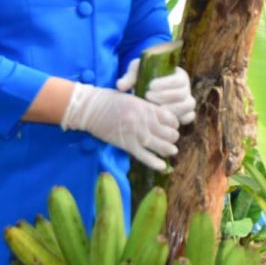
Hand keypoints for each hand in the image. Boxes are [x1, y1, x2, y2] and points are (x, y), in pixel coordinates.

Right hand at [61, 83, 179, 171]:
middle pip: (168, 133)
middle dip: (173, 137)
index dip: (175, 123)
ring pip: (159, 145)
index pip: (170, 118)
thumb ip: (147, 107)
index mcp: (146, 107)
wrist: (90, 109)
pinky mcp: (126, 145)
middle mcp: (143, 121)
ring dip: (168, 149)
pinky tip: (162, 166)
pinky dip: (154, 162)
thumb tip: (160, 117)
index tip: (173, 126)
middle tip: (172, 139)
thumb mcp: (133, 98)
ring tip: (172, 150)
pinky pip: (144, 156)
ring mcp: (135, 134)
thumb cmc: (111, 100)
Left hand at [116, 60, 195, 124]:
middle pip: (183, 94)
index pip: (178, 80)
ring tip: (155, 109)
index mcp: (179, 75)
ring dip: (172, 109)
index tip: (149, 86)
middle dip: (165, 96)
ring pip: (188, 105)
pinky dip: (181, 118)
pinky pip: (189, 117)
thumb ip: (129, 77)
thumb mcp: (137, 74)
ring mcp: (187, 101)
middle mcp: (186, 88)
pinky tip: (165, 120)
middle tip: (148, 97)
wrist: (146, 91)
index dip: (165, 84)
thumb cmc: (143, 80)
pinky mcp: (185, 113)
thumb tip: (120, 86)